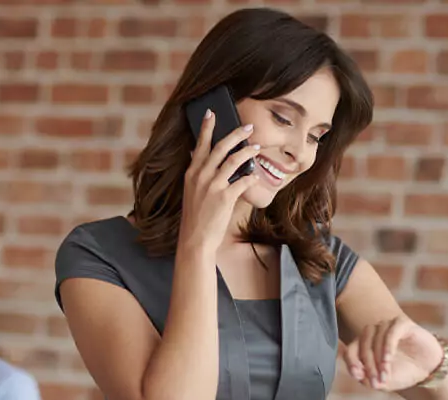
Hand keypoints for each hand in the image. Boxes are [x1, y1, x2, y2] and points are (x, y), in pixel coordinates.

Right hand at [177, 109, 260, 253]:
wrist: (195, 239)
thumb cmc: (195, 216)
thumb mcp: (190, 191)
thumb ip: (196, 173)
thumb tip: (197, 155)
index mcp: (192, 173)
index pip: (200, 144)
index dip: (207, 127)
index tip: (212, 113)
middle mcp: (201, 176)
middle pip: (220, 147)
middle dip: (235, 134)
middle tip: (248, 126)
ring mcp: (212, 186)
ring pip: (233, 161)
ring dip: (247, 152)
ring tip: (257, 147)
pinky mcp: (224, 198)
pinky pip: (242, 182)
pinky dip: (251, 178)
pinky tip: (256, 177)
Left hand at [342, 316, 444, 391]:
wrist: (430, 369)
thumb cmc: (404, 373)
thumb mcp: (385, 382)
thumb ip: (370, 380)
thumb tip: (358, 377)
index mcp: (364, 344)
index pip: (350, 351)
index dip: (351, 363)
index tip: (358, 376)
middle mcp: (373, 332)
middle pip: (362, 345)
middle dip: (368, 365)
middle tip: (376, 381)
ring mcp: (387, 326)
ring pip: (374, 338)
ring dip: (378, 359)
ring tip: (385, 375)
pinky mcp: (402, 323)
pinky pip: (390, 332)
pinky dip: (387, 346)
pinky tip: (388, 360)